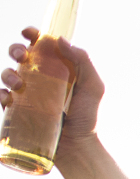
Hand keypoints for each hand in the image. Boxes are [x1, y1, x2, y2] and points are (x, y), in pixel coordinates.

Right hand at [2, 28, 103, 163]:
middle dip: (16, 50)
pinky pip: (2, 96)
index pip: (40, 45)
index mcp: (56, 68)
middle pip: (19, 55)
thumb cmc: (87, 116)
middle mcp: (39, 77)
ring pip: (7, 73)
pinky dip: (2, 94)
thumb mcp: (93, 87)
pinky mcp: (17, 109)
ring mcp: (26, 92)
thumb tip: (61, 39)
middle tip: (22, 57)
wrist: (77, 145)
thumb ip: (83, 62)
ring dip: (7, 73)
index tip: (28, 33)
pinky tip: (9, 98)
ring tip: (19, 84)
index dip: (32, 34)